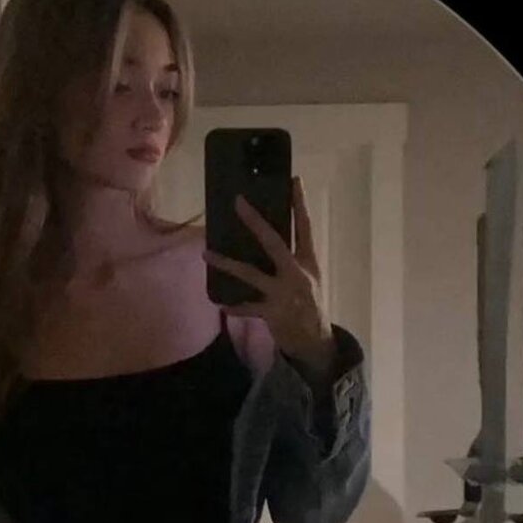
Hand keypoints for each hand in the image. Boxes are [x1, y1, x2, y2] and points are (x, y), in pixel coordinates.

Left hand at [203, 177, 335, 375]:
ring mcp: (284, 293)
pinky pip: (247, 307)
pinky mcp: (272, 313)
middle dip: (255, 221)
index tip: (293, 180)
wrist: (317, 343)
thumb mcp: (309, 279)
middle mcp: (297, 273)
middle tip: (238, 202)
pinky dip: (234, 306)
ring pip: (250, 274)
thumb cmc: (309, 306)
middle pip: (274, 242)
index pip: (305, 227)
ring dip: (226, 263)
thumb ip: (293, 261)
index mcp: (309, 262)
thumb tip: (269, 241)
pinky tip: (221, 304)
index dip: (299, 204)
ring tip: (205, 253)